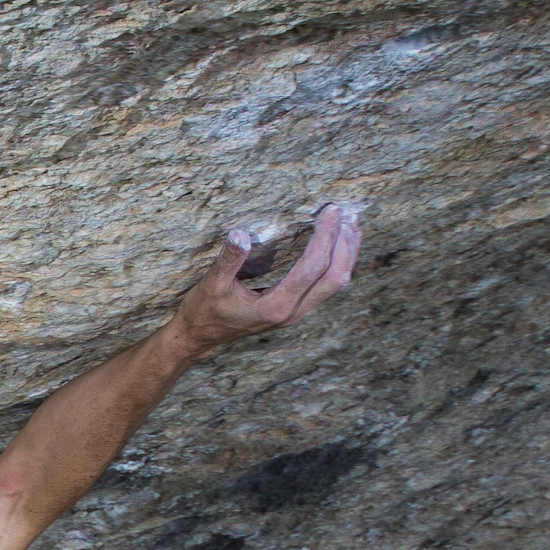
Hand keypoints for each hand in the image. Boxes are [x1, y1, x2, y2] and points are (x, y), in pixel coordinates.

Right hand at [170, 203, 361, 353]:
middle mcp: (292, 312)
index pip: (311, 268)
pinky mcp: (295, 310)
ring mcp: (296, 313)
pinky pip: (327, 286)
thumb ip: (228, 260)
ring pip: (336, 283)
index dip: (324, 237)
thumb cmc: (203, 311)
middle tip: (347, 213)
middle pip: (334, 277)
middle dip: (345, 244)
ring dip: (347, 253)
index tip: (328, 211)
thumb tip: (240, 234)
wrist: (198, 338)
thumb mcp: (210, 284)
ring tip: (351, 223)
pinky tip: (338, 243)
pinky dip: (338, 262)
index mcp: (274, 306)